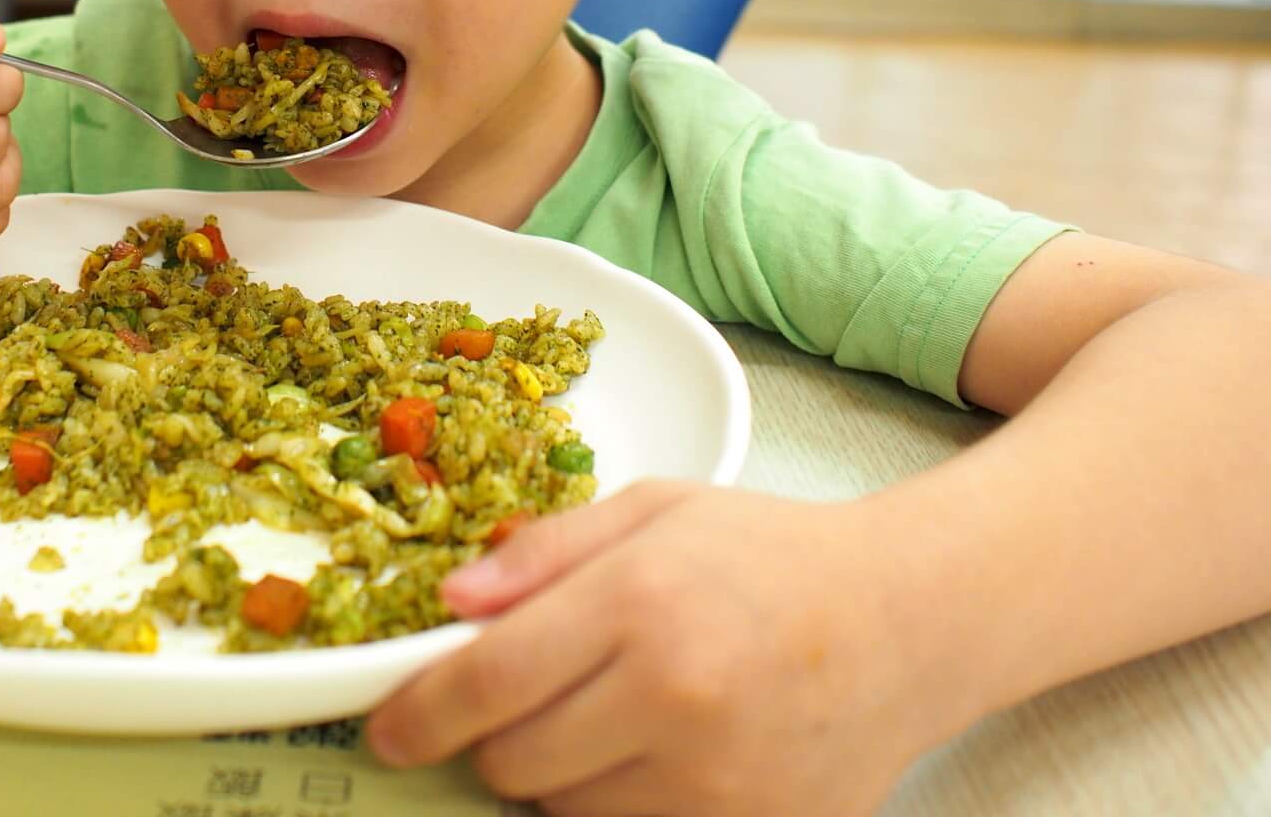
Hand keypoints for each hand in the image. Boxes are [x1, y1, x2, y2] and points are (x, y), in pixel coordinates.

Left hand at [367, 484, 944, 815]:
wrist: (909, 620)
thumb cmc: (769, 555)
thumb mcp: (651, 511)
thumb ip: (542, 554)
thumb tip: (449, 604)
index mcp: (639, 604)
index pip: (488, 682)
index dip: (419, 714)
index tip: (388, 729)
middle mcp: (674, 700)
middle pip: (512, 764)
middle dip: (493, 739)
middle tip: (524, 701)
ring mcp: (718, 783)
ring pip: (566, 814)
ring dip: (557, 779)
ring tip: (608, 718)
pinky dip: (617, 807)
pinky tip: (649, 759)